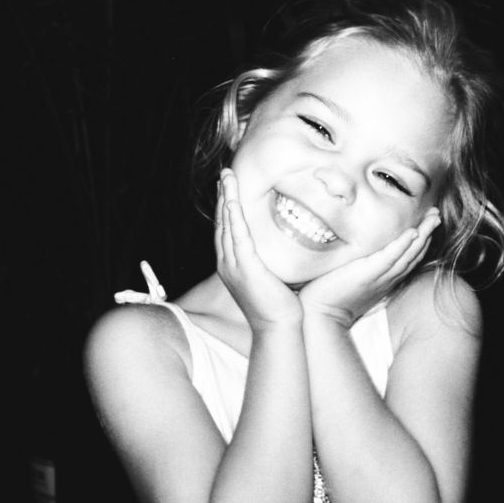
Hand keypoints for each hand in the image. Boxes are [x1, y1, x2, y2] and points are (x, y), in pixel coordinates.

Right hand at [215, 169, 302, 332]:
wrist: (278, 328)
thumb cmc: (279, 306)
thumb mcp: (271, 277)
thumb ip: (269, 259)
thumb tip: (282, 244)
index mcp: (231, 266)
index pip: (226, 230)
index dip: (226, 206)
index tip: (229, 187)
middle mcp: (227, 264)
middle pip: (222, 222)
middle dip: (223, 196)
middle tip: (225, 174)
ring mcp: (233, 265)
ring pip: (226, 224)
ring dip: (226, 198)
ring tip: (227, 177)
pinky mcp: (244, 267)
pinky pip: (236, 236)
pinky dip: (233, 216)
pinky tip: (232, 200)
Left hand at [298, 209, 440, 327]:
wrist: (320, 313)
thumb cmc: (332, 295)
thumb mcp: (352, 278)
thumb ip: (360, 265)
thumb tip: (360, 250)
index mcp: (385, 278)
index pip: (409, 257)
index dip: (421, 240)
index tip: (429, 223)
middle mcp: (387, 278)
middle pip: (414, 253)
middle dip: (428, 233)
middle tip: (437, 215)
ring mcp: (379, 276)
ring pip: (407, 254)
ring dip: (422, 235)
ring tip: (433, 218)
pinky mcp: (368, 274)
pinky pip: (390, 258)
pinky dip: (402, 245)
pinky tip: (412, 232)